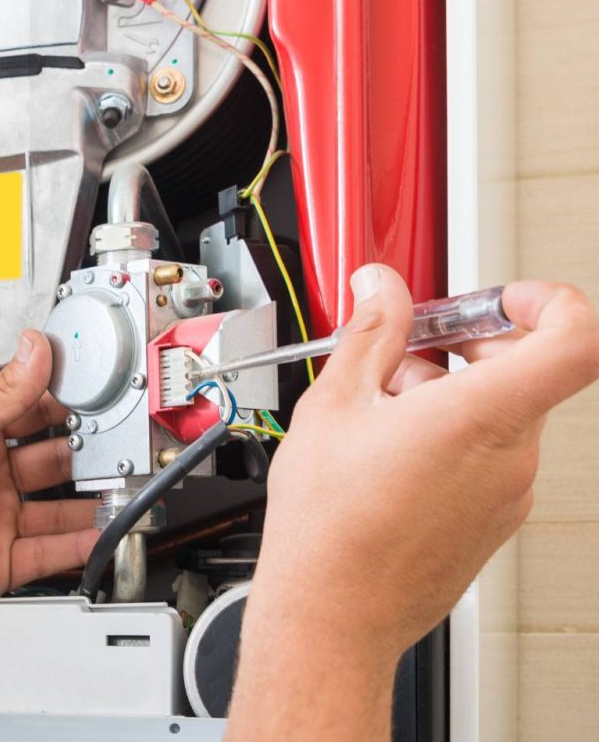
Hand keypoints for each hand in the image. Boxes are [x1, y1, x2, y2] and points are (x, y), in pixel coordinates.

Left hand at [0, 330, 97, 634]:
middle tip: (113, 444)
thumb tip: (34, 348)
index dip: (62, 404)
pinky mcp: (1, 558)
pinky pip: (49, 550)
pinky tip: (101, 531)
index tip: (93, 396)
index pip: (30, 412)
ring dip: (89, 499)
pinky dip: (79, 543)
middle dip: (83, 452)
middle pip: (50, 460)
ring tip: (118, 490)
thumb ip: (2, 391)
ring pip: (57, 506)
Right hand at [228, 266, 598, 740]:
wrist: (332, 616)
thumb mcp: (336, 402)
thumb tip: (382, 288)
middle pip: (524, 367)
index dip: (545, 300)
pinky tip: (391, 445)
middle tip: (407, 346)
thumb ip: (371, 331)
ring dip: (448, 388)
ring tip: (380, 407)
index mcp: (481, 418)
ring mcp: (508, 493)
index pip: (574, 338)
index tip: (498, 298)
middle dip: (465, 342)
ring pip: (500, 408)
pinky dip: (452, 428)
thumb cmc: (330, 527)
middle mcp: (511, 457)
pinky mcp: (494, 518)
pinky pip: (490, 449)